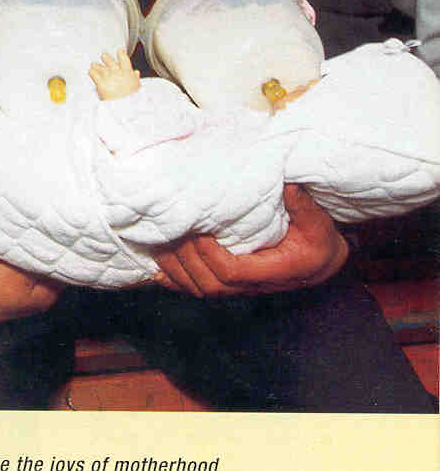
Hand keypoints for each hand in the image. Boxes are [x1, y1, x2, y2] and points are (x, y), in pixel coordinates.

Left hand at [89, 50, 139, 99]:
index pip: (123, 57)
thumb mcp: (137, 87)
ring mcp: (108, 77)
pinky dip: (91, 71)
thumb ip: (135, 78)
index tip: (120, 51)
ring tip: (94, 64)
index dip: (121, 53)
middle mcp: (117, 72)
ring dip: (96, 65)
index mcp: (127, 72)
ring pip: (99, 65)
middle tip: (104, 56)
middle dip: (105, 57)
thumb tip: (136, 73)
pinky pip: (93, 73)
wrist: (125, 108)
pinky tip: (91, 72)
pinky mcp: (101, 83)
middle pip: (108, 59)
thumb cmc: (132, 99)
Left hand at [152, 184, 348, 297]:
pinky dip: (175, 280)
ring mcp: (238, 288)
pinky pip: (197, 289)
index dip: (210, 255)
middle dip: (186, 259)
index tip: (199, 230)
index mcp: (273, 272)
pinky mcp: (229, 285)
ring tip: (158, 244)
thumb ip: (304, 207)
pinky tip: (156, 268)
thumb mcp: (319, 223)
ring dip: (175, 269)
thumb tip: (290, 186)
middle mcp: (252, 285)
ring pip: (199, 289)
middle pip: (209, 284)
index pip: (231, 272)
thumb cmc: (318, 240)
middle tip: (170, 231)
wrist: (320, 261)